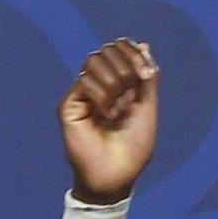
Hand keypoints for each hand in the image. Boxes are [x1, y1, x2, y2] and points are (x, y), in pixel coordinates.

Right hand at [60, 38, 158, 204]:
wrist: (117, 173)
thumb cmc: (135, 146)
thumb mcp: (147, 107)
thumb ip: (146, 77)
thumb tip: (144, 45)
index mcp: (120, 85)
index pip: (119, 50)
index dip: (131, 52)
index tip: (146, 72)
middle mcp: (100, 86)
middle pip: (105, 51)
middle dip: (125, 65)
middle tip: (134, 90)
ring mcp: (84, 94)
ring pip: (93, 61)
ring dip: (114, 81)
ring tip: (120, 108)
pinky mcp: (70, 104)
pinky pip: (84, 82)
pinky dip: (102, 96)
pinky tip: (107, 115)